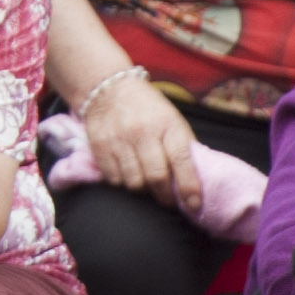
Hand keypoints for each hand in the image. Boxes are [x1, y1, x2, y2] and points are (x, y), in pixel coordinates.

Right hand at [82, 69, 202, 211]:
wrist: (110, 89)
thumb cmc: (149, 109)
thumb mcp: (173, 120)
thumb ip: (183, 147)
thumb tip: (195, 181)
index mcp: (168, 125)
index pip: (181, 160)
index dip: (189, 187)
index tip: (194, 205)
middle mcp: (142, 132)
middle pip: (156, 177)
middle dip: (165, 196)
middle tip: (168, 201)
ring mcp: (119, 139)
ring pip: (134, 182)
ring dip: (143, 189)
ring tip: (146, 183)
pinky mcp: (100, 147)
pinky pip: (114, 179)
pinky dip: (123, 182)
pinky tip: (128, 173)